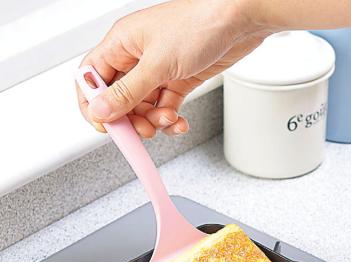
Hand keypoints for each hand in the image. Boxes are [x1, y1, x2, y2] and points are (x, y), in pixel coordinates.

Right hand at [76, 0, 272, 137]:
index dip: (94, 104)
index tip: (106, 126)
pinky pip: (166, 105)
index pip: (91, 77)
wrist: (239, 21)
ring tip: (167, 120)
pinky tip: (179, 122)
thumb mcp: (158, 63)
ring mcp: (160, 68)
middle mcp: (137, 56)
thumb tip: (101, 110)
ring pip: (144, 105)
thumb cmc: (200, 24)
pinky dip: (170, 118)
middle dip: (129, 118)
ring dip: (153, 119)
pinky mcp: (180, 78)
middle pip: (119, 96)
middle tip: (142, 131)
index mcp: (121, 43)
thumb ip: (128, 91)